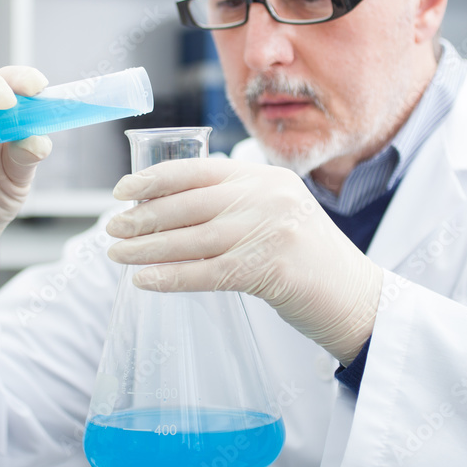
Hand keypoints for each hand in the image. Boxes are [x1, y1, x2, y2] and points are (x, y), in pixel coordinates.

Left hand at [105, 158, 383, 363]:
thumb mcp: (276, 212)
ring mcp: (270, 232)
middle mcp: (267, 197)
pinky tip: (143, 280)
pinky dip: (169, 277)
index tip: (121, 191)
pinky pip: (205, 273)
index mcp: (265, 177)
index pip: (198, 170)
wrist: (354, 296)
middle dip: (142, 217)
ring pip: (191, 239)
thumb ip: (235, 202)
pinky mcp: (269, 270)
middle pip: (188, 204)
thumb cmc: (306, 257)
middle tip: (112, 229)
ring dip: (146, 249)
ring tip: (117, 255)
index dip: (153, 179)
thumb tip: (165, 205)